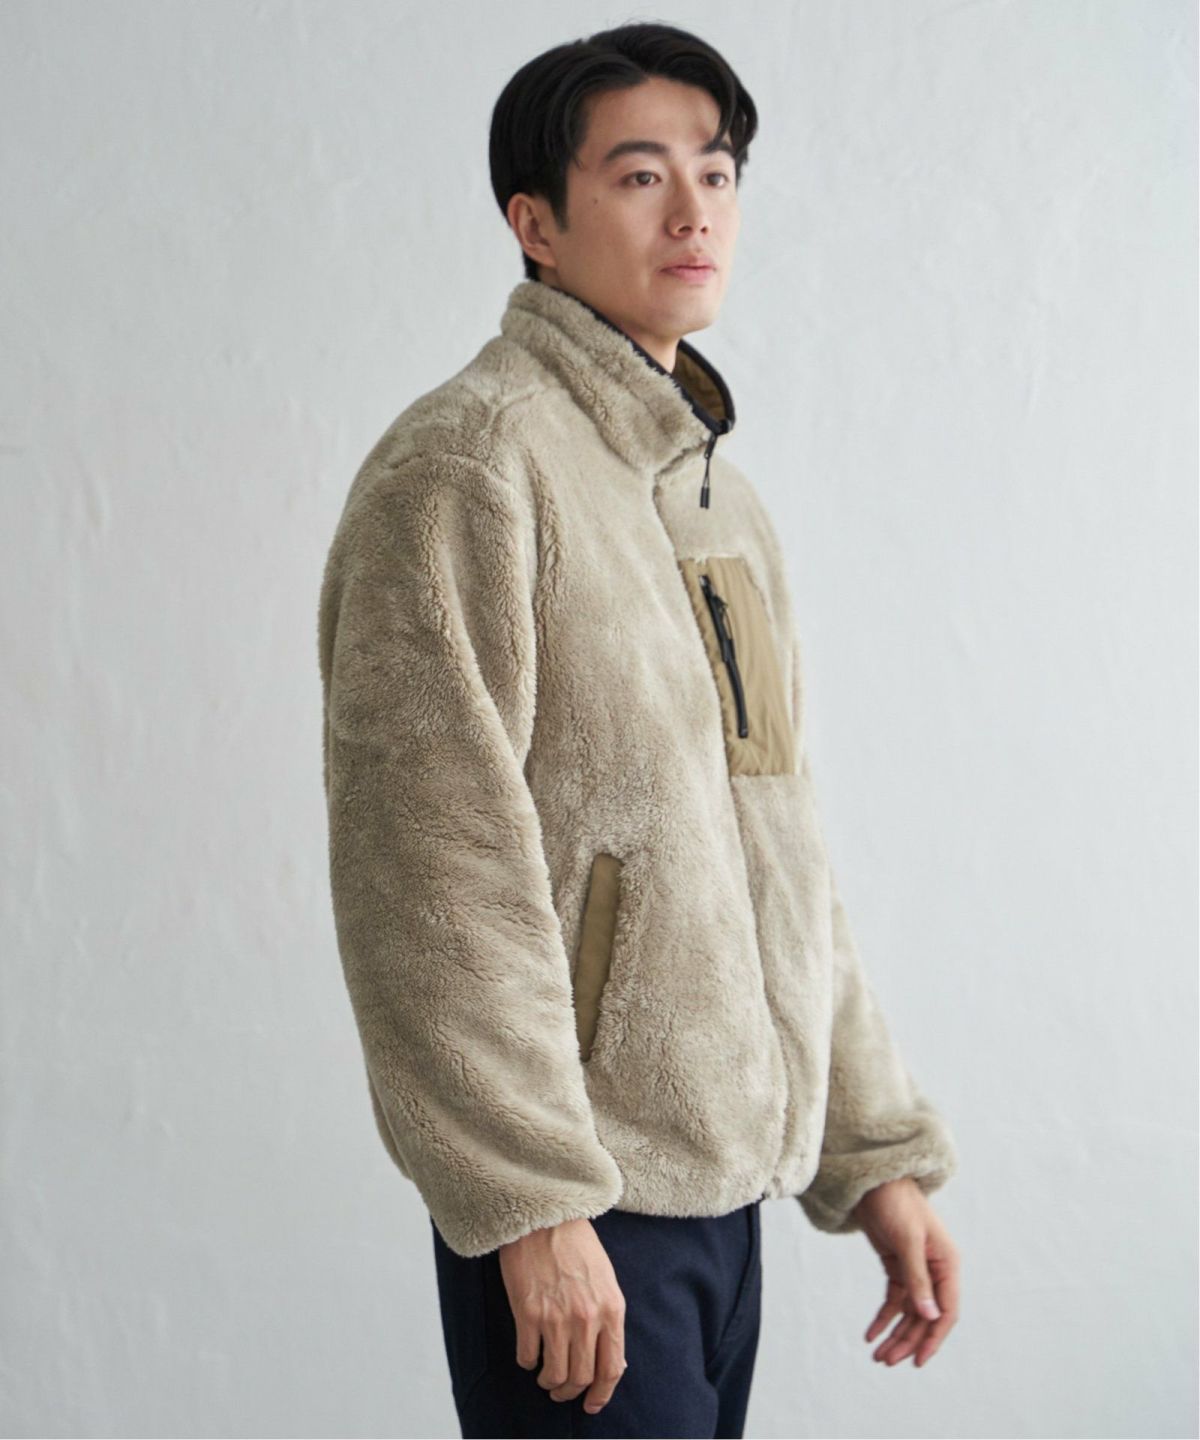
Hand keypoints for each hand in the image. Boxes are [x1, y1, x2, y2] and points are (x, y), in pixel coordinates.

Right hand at [498, 1216, 628, 1414]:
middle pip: (582, 1378)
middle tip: (563, 1392)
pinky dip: (528, 1363)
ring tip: (545, 1377)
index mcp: (611, 1309)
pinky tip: (529, 1354)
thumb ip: (609, 1320)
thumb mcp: (606, 1281)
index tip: (592, 1404)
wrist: (546, 1217)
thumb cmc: (576, 1246)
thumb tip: (612, 1362)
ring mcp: (556, 1317)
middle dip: (571, 1393)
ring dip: (549, 1383)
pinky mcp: (528, 1313)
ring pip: (555, 1375)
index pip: (612, 1368)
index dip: (602, 1394)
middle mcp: (586, 1318)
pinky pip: (527, 1358)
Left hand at [851, 1177, 959, 1367]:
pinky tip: (871, 1334)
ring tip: (877, 1356)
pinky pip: (894, 1299)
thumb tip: (929, 1317)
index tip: (918, 1361)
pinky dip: (884, 1317)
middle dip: (907, 1340)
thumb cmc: (896, 1202)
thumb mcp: (907, 1240)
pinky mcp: (898, 1266)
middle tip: (886, 1362)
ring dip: (895, 1334)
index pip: (946, 1311)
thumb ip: (917, 1278)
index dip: (933, 1338)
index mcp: (947, 1264)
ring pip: (909, 1312)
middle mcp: (935, 1270)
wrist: (874, 1180)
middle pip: (925, 1316)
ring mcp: (916, 1269)